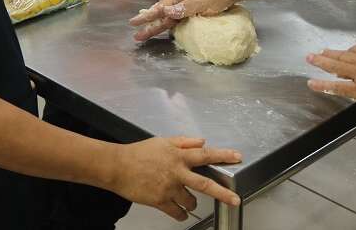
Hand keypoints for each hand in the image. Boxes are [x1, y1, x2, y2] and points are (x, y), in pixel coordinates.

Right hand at [110, 137, 240, 219]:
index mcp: (179, 155)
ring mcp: (169, 188)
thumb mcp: (163, 141)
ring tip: (191, 202)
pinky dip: (182, 214)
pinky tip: (182, 213)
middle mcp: (177, 172)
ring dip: (193, 203)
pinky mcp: (160, 201)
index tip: (237, 157)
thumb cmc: (139, 153)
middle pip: (205, 183)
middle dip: (223, 193)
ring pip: (191, 201)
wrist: (118, 167)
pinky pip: (177, 212)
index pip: (206, 154)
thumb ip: (184, 141)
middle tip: (235, 199)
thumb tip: (201, 141)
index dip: (223, 155)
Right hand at [130, 0, 235, 41]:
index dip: (148, 16)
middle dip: (149, 25)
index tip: (135, 22)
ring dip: (156, 26)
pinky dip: (168, 25)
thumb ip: (185, 7)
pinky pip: (178, 20)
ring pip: (168, 18)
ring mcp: (186, 7)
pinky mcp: (193, 12)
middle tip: (136, 35)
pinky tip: (165, 29)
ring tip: (144, 34)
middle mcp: (181, 1)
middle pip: (162, 15)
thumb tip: (166, 12)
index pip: (161, 8)